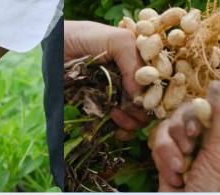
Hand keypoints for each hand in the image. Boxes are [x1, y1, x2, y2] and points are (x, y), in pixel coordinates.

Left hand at [64, 21, 150, 139]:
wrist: (56, 47)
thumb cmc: (87, 38)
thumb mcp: (118, 41)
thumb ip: (134, 65)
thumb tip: (142, 98)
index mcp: (143, 64)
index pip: (162, 85)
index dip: (159, 95)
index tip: (149, 100)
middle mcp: (135, 81)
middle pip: (153, 104)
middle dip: (145, 111)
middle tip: (131, 108)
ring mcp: (121, 96)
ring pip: (139, 119)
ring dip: (133, 122)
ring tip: (116, 114)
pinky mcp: (106, 110)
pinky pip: (122, 128)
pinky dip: (123, 131)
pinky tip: (116, 126)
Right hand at [151, 79, 219, 190]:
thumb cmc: (215, 190)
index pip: (209, 106)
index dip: (196, 115)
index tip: (193, 132)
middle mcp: (210, 141)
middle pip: (184, 113)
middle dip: (181, 133)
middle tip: (187, 150)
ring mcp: (188, 151)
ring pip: (168, 127)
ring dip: (170, 149)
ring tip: (180, 169)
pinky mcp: (169, 160)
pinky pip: (158, 143)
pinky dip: (163, 160)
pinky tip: (174, 177)